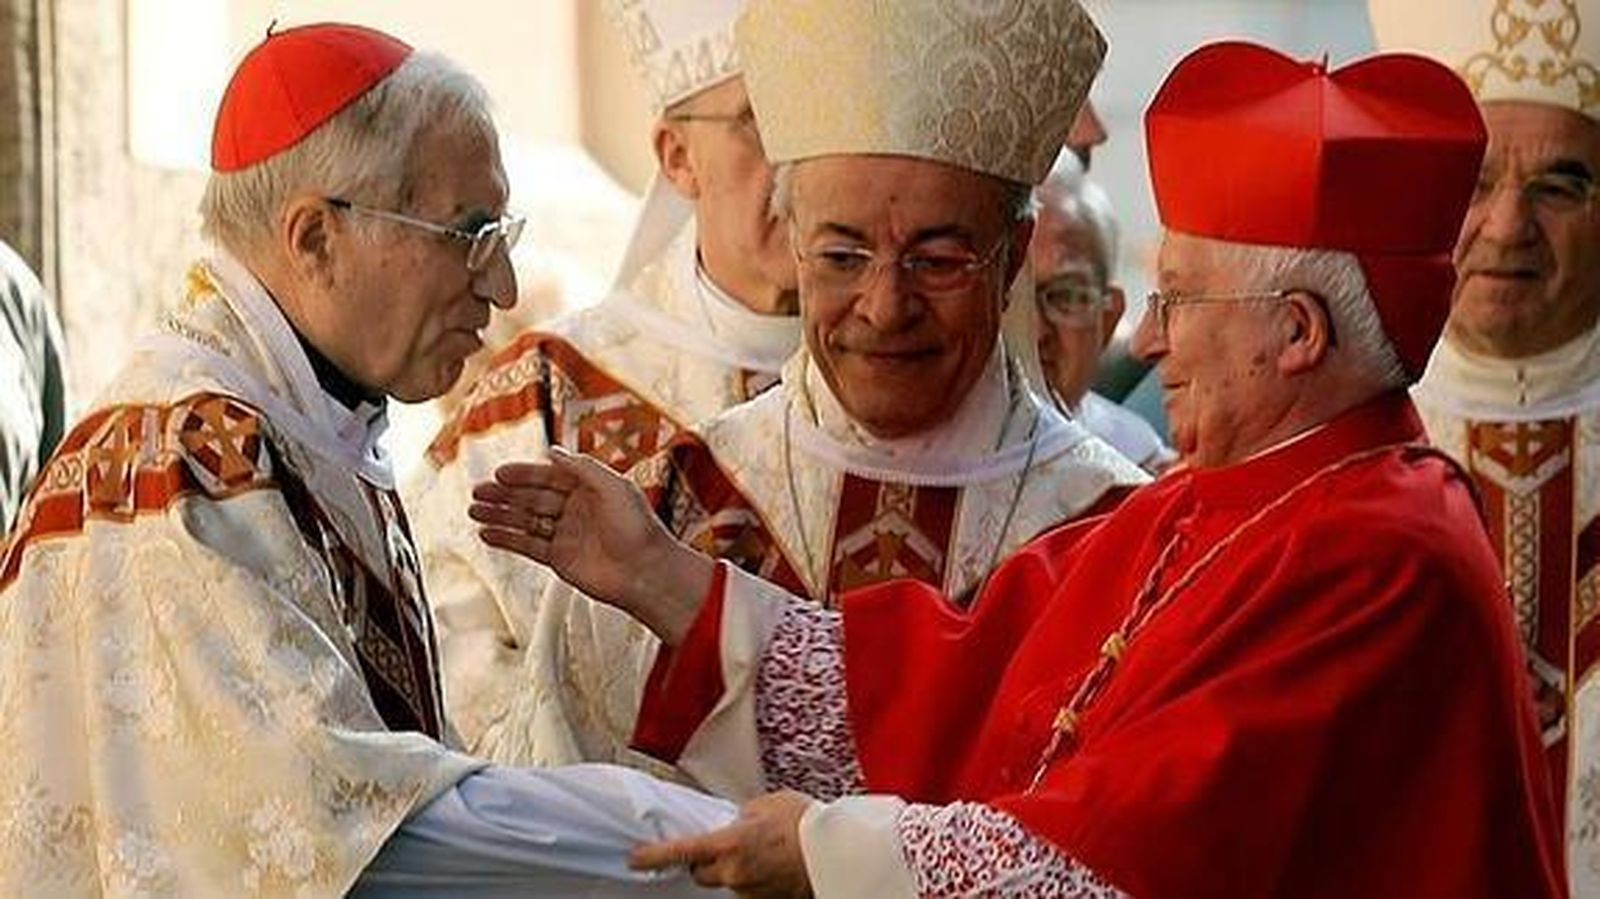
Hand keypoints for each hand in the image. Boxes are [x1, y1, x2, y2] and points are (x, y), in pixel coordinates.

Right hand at [468, 446, 713, 642]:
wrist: (646, 573)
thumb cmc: (639, 530)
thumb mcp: (614, 487)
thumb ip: (582, 468)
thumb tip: (554, 450)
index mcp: (589, 489)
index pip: (548, 477)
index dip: (523, 475)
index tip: (499, 473)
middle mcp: (575, 510)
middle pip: (532, 498)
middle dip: (504, 495)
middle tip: (478, 491)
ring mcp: (566, 535)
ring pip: (526, 522)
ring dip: (500, 516)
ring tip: (474, 511)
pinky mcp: (559, 559)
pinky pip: (527, 546)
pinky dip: (506, 540)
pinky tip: (487, 534)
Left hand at [630, 791, 814, 897]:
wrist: (839, 852)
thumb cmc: (807, 824)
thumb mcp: (767, 803)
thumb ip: (741, 814)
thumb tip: (732, 820)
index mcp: (730, 843)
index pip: (681, 851)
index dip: (653, 855)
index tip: (636, 858)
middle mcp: (734, 873)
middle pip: (700, 873)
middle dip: (705, 860)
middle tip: (725, 843)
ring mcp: (749, 892)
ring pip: (725, 883)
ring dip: (732, 870)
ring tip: (761, 853)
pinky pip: (747, 891)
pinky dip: (752, 879)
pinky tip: (771, 866)